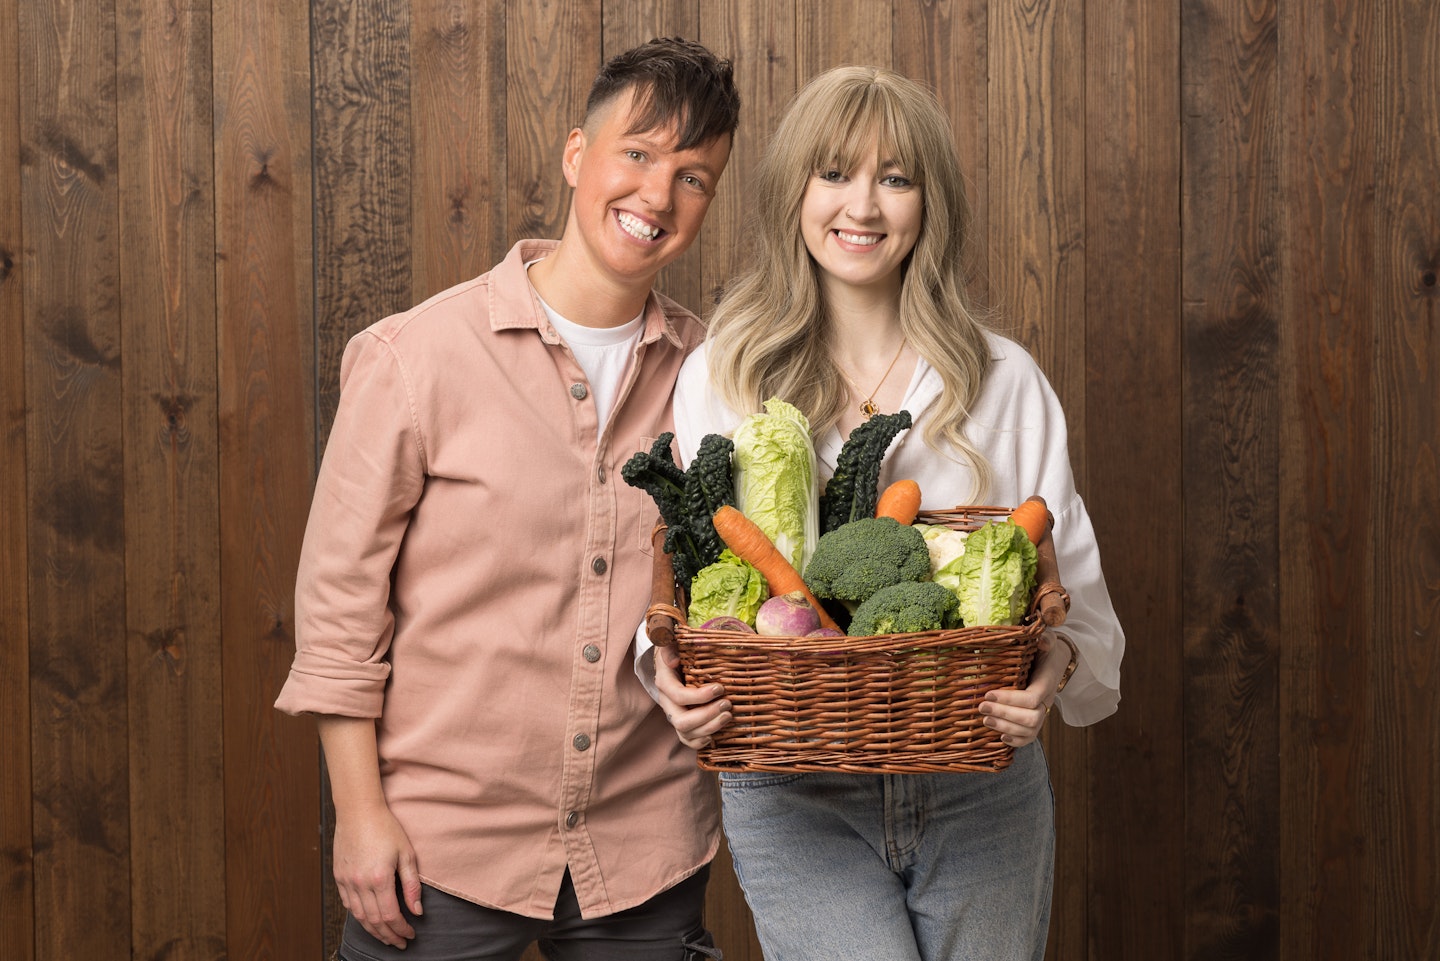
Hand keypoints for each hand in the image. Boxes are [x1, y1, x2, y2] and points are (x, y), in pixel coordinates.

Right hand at [332, 800, 423, 948]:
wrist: (358, 810)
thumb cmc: (385, 827)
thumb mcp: (406, 853)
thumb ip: (412, 885)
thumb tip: (417, 910)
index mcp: (380, 878)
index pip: (391, 916)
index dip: (401, 929)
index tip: (410, 934)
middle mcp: (360, 883)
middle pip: (374, 921)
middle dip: (388, 936)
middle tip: (400, 943)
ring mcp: (347, 881)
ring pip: (359, 916)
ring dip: (373, 931)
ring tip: (386, 937)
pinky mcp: (339, 877)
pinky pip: (348, 904)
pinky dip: (359, 916)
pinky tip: (368, 920)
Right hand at [654, 645, 731, 749]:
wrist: (674, 662)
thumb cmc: (678, 651)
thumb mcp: (672, 642)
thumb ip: (670, 646)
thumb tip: (672, 661)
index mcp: (664, 682)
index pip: (677, 695)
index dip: (698, 696)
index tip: (719, 688)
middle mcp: (667, 702)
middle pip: (681, 720)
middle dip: (707, 716)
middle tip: (728, 705)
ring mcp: (675, 714)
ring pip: (686, 733)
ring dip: (710, 728)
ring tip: (728, 716)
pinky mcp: (683, 724)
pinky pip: (688, 741)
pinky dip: (702, 742)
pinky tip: (715, 734)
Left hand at [979, 631, 1069, 748]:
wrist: (1054, 663)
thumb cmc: (1045, 651)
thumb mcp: (1047, 641)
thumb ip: (1046, 640)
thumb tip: (1042, 640)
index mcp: (1047, 682)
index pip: (1032, 698)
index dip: (1010, 699)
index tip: (988, 693)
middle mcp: (1047, 701)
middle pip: (1031, 717)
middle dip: (1005, 714)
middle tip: (982, 707)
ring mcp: (1042, 713)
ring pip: (1029, 730)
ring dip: (1006, 727)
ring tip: (985, 720)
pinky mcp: (1035, 721)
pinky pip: (1029, 738)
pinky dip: (1016, 742)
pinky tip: (999, 737)